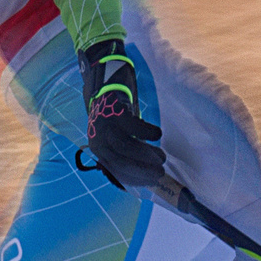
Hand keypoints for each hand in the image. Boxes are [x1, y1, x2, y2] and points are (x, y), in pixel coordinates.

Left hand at [79, 37, 164, 189]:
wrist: (103, 78)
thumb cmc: (114, 111)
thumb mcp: (116, 134)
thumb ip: (125, 149)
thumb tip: (145, 168)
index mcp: (99, 148)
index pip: (116, 171)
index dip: (136, 179)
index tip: (153, 181)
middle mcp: (98, 139)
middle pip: (120, 162)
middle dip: (142, 170)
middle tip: (161, 172)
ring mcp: (105, 125)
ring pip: (125, 147)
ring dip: (146, 155)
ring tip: (162, 156)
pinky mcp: (114, 111)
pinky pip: (132, 127)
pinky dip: (147, 133)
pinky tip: (158, 135)